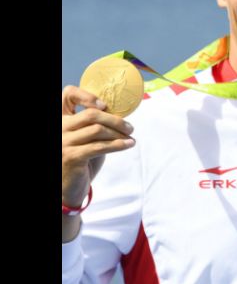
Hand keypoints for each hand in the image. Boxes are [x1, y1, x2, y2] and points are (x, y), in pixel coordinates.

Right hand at [61, 85, 134, 208]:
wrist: (69, 189)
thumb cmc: (81, 160)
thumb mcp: (85, 138)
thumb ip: (94, 125)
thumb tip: (119, 113)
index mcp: (60, 119)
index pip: (67, 94)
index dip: (87, 95)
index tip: (105, 105)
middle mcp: (58, 128)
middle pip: (91, 114)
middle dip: (115, 120)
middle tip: (129, 127)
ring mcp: (63, 142)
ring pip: (98, 130)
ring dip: (119, 134)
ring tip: (130, 138)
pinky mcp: (71, 157)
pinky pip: (100, 146)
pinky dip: (118, 145)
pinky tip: (128, 145)